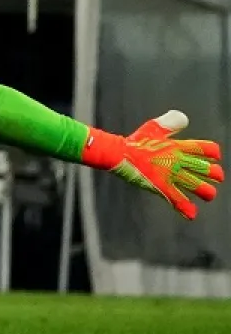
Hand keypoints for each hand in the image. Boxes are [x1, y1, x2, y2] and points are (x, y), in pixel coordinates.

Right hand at [83, 110, 222, 219]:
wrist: (118, 154)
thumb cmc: (134, 142)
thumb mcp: (153, 127)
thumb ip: (170, 123)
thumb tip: (184, 119)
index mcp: (179, 146)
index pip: (207, 149)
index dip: (213, 154)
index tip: (213, 157)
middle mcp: (179, 161)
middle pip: (208, 170)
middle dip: (215, 174)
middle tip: (214, 177)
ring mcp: (171, 175)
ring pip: (199, 187)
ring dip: (206, 192)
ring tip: (208, 194)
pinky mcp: (162, 187)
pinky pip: (179, 201)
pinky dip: (186, 209)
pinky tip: (192, 214)